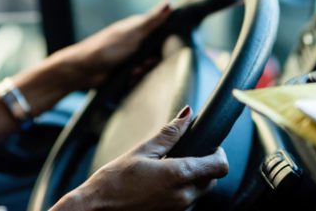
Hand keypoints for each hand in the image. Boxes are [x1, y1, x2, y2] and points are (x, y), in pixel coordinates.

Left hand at [54, 0, 171, 88]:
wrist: (83, 70)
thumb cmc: (107, 47)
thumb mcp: (133, 33)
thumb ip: (152, 20)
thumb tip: (169, 2)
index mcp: (138, 28)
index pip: (162, 32)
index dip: (166, 42)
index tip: (166, 49)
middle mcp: (135, 42)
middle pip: (157, 53)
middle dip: (153, 62)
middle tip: (144, 64)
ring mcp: (130, 57)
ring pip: (149, 67)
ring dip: (143, 72)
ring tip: (133, 73)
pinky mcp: (125, 71)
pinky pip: (139, 78)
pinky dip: (136, 80)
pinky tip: (129, 80)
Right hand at [54, 106, 228, 210]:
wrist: (95, 209)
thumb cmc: (114, 181)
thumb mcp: (141, 151)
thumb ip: (169, 134)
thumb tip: (187, 114)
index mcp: (179, 175)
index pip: (220, 166)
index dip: (219, 153)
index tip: (210, 146)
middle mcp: (184, 196)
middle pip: (211, 179)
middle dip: (203, 166)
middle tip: (183, 155)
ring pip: (199, 193)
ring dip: (191, 181)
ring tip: (166, 172)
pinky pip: (186, 204)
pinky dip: (180, 193)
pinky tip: (159, 187)